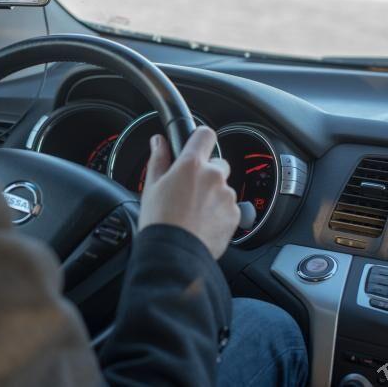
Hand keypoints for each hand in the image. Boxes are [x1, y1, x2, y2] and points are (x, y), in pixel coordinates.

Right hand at [139, 126, 239, 258]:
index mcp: (191, 165)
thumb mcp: (152, 186)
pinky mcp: (235, 214)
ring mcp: (226, 195)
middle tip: (189, 190)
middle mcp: (213, 176)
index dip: (200, 139)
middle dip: (206, 173)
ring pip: (222, 187)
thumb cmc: (160, 221)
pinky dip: (219, 212)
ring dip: (212, 194)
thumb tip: (159, 142)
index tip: (196, 147)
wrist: (174, 252)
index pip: (205, 134)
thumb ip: (159, 159)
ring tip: (193, 212)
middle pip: (217, 163)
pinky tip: (202, 222)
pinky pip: (228, 207)